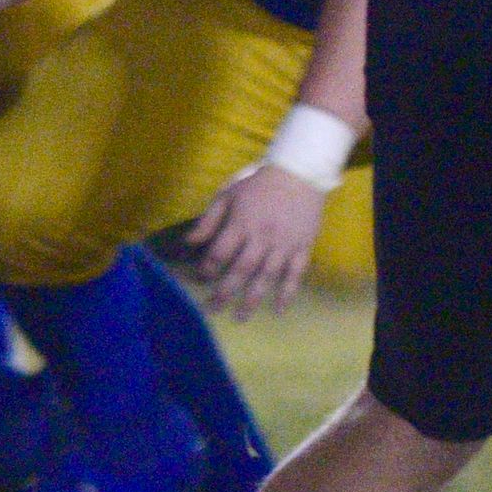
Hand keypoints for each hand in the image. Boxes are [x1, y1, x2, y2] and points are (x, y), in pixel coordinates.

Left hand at [189, 164, 329, 317]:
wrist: (300, 174)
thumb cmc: (259, 185)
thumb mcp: (228, 195)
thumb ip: (208, 220)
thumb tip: (188, 244)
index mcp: (241, 224)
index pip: (219, 253)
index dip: (207, 269)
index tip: (200, 279)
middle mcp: (262, 238)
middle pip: (241, 270)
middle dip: (225, 292)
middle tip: (212, 310)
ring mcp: (284, 244)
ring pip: (267, 276)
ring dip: (253, 298)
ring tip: (240, 317)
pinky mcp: (302, 247)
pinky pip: (295, 273)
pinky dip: (288, 292)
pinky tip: (279, 309)